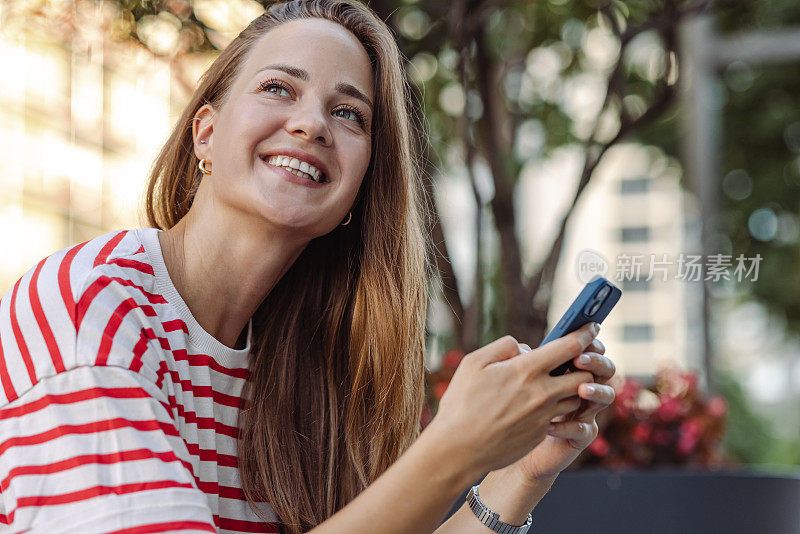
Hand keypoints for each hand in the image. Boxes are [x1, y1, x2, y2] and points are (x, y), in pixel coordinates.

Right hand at [426, 323, 598, 478]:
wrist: (459, 449)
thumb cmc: (461, 404)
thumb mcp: (474, 363)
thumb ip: (503, 347)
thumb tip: (525, 348)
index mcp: (526, 370)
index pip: (569, 347)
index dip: (585, 334)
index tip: (592, 327)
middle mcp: (542, 393)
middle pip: (584, 375)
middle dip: (585, 365)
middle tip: (576, 360)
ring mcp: (544, 416)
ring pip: (575, 398)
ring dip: (571, 388)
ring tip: (554, 383)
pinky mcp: (541, 434)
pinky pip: (559, 416)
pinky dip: (555, 407)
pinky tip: (537, 406)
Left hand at [504, 336, 615, 482]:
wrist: (508, 442)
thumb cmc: (510, 405)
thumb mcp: (512, 378)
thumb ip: (520, 360)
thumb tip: (523, 349)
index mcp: (568, 370)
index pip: (587, 349)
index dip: (588, 340)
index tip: (584, 332)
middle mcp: (581, 388)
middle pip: (605, 369)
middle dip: (597, 361)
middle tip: (580, 359)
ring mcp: (583, 413)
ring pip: (606, 397)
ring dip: (596, 391)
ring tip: (581, 389)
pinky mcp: (578, 437)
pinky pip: (584, 430)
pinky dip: (569, 426)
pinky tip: (550, 425)